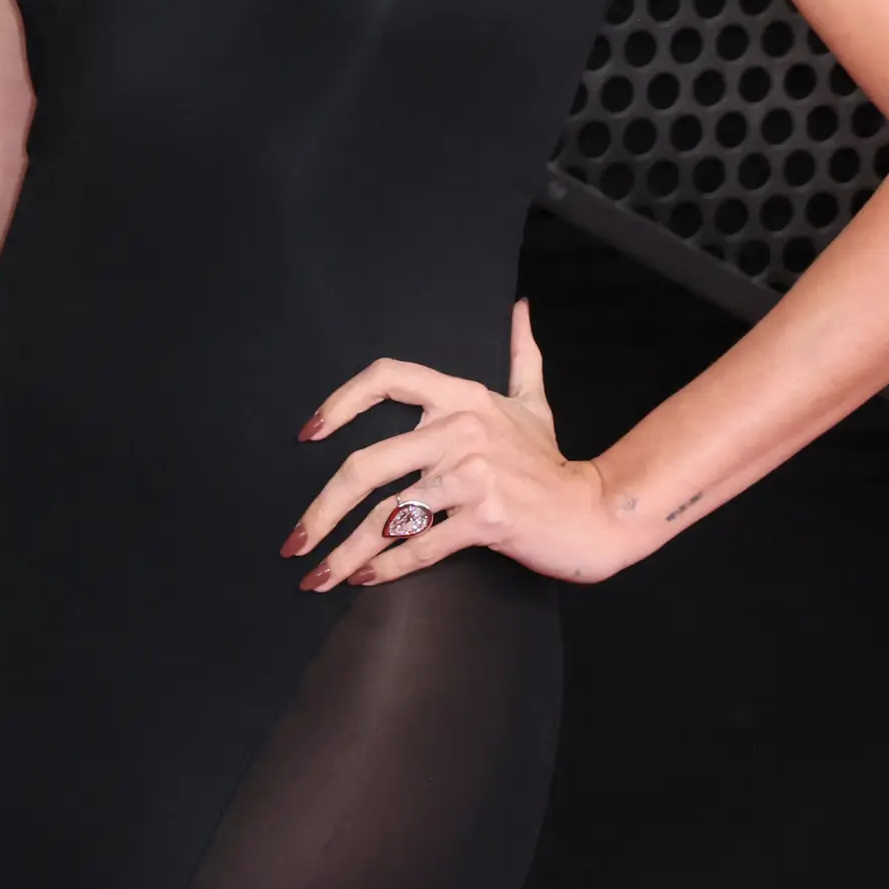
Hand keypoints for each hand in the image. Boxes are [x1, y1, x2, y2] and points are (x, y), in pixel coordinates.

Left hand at [285, 303, 641, 589]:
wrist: (594, 513)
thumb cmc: (551, 462)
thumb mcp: (532, 402)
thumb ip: (520, 356)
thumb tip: (519, 308)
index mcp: (462, 398)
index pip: (386, 378)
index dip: (340, 402)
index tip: (307, 434)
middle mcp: (461, 430)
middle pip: (366, 464)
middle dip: (321, 509)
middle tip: (294, 542)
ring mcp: (474, 475)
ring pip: (388, 515)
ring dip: (345, 552)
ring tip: (316, 578)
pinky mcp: (487, 518)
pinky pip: (421, 544)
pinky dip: (387, 567)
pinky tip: (363, 580)